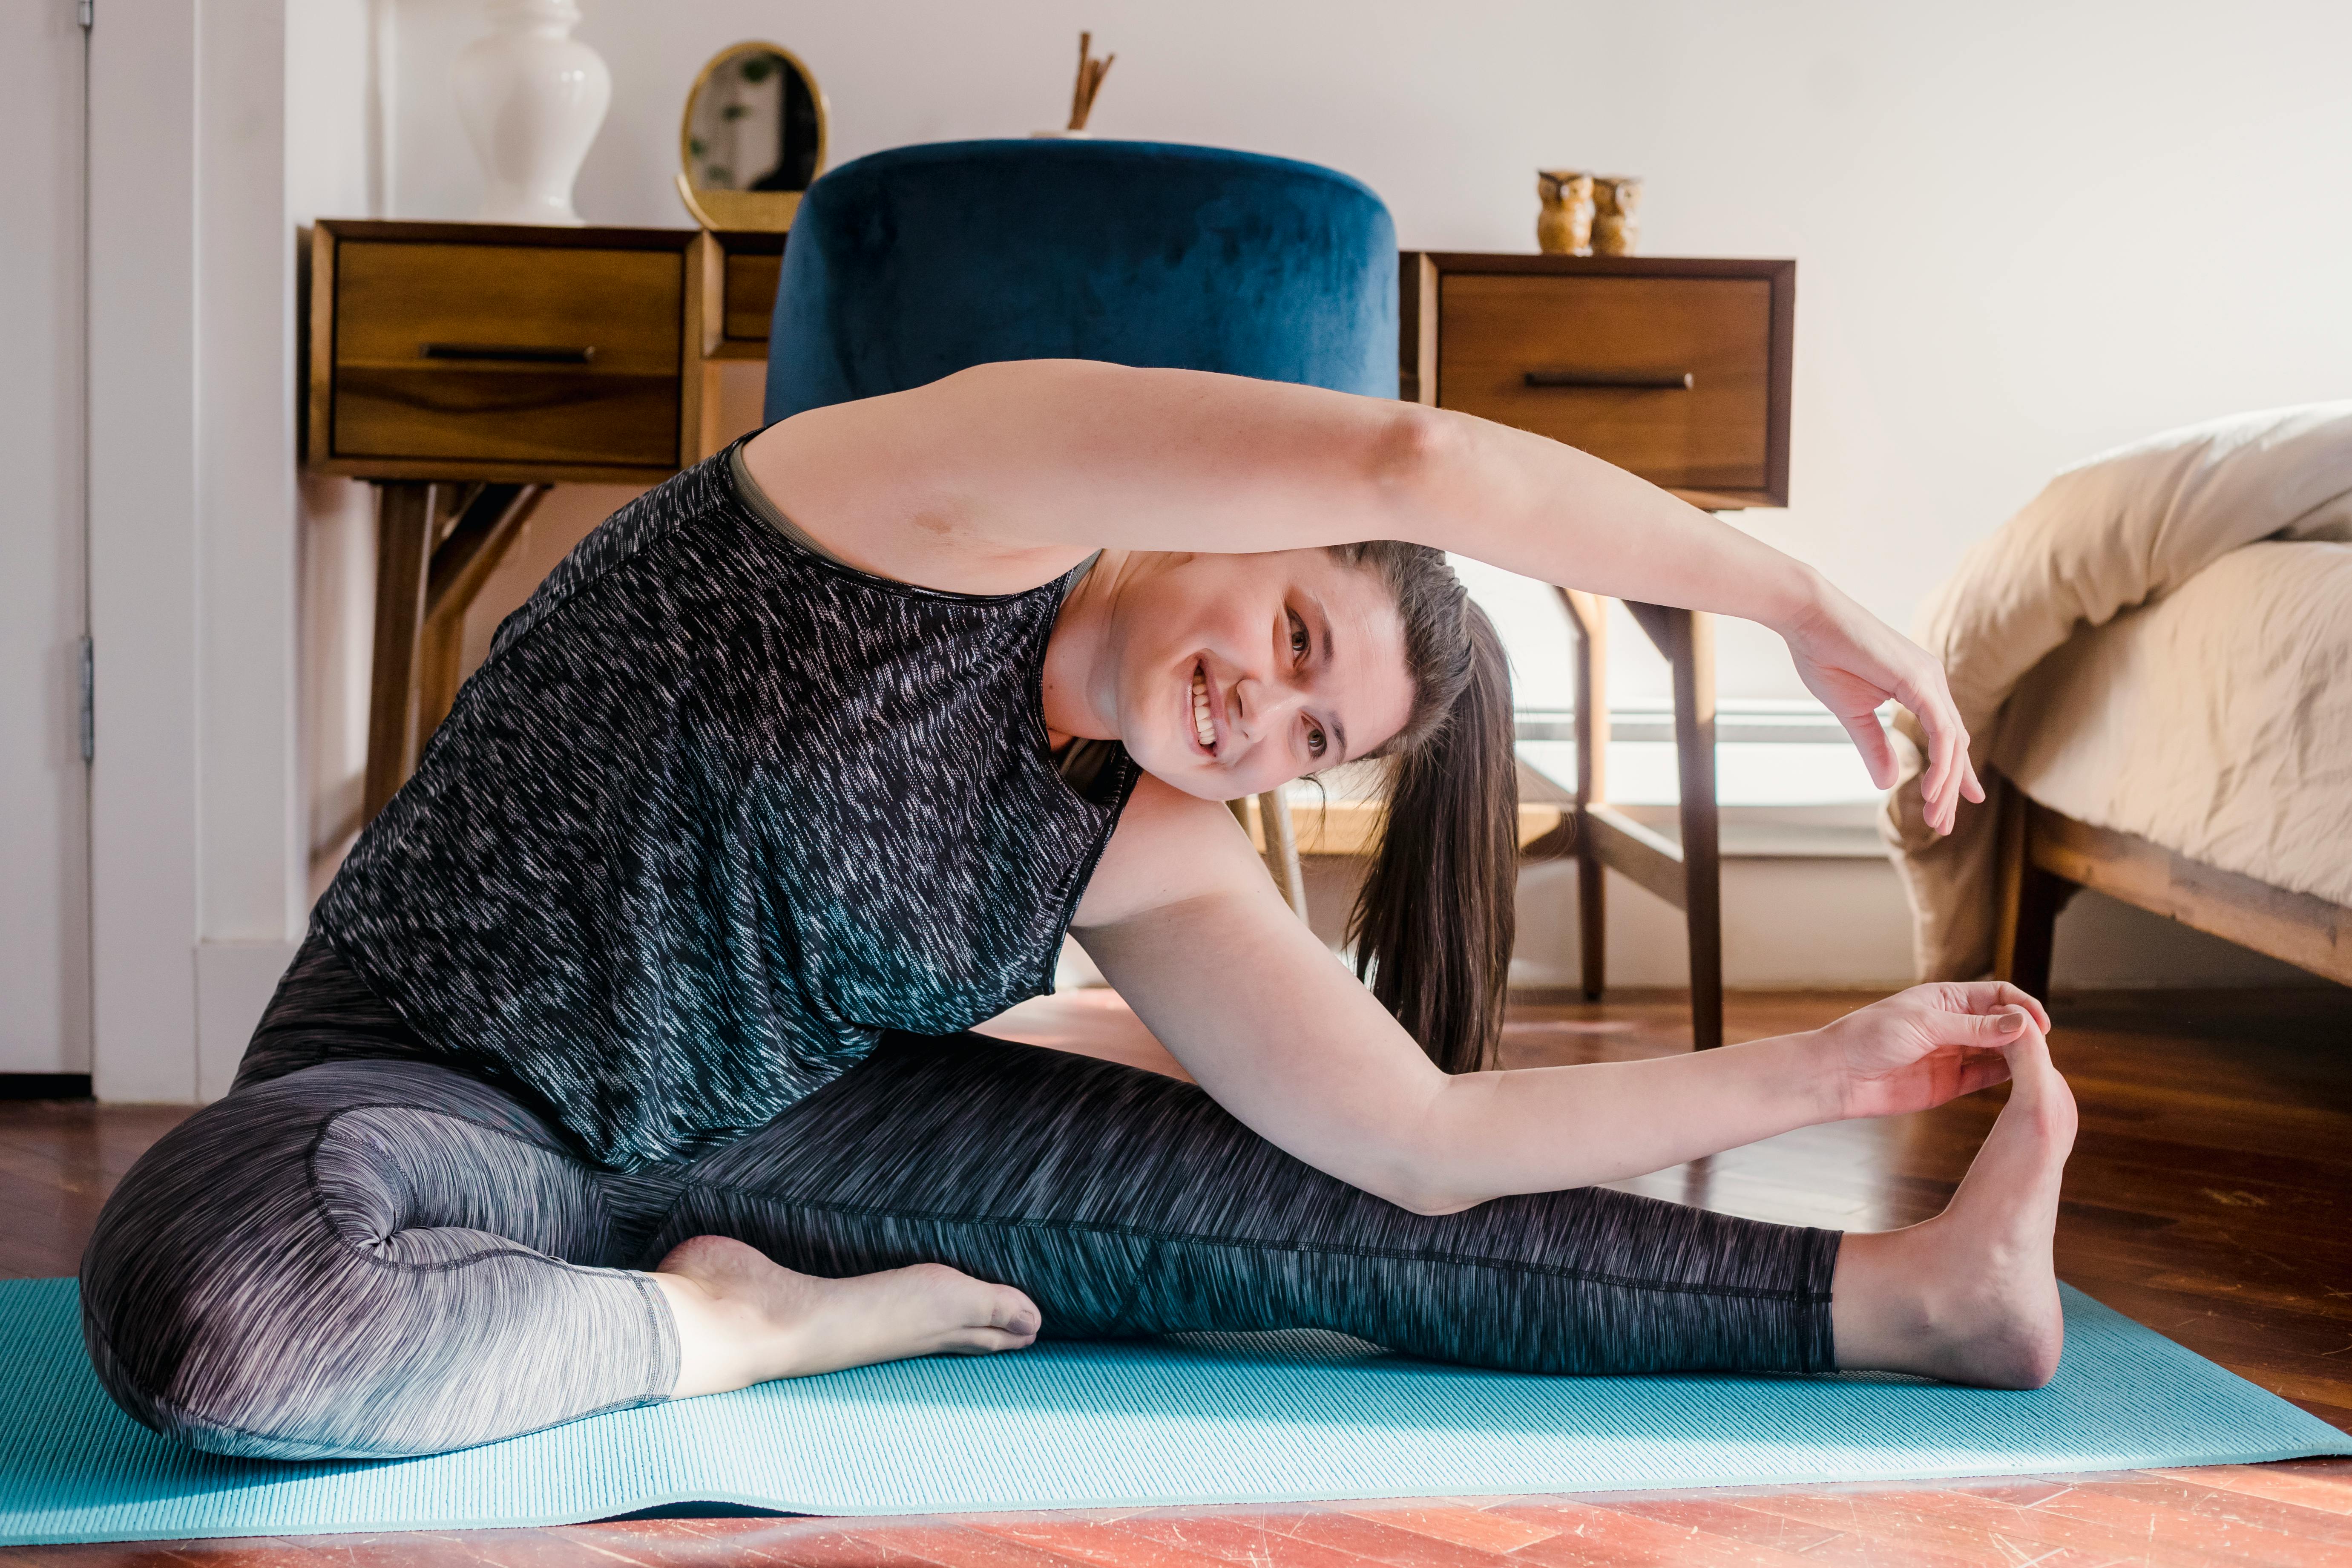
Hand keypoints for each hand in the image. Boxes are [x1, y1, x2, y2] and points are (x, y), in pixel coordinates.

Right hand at [1780, 579, 1983, 834]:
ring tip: (1936, 817)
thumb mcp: (1852, 712)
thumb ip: (1873, 746)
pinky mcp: (1919, 680)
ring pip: (1952, 742)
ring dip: (1946, 784)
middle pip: (1955, 744)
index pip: (1946, 737)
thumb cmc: (1824, 655)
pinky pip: (1941, 731)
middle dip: (1952, 788)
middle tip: (1943, 824)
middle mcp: (1933, 680)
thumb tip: (1884, 783)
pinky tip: (1931, 790)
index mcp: (1921, 686)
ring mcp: (1929, 678)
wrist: (1808, 617)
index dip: (1953, 773)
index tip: (1955, 803)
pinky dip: (1940, 763)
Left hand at [1811, 983, 2052, 1120]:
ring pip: (1998, 1051)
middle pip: (2003, 1024)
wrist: (1839, 1075)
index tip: (2041, 1024)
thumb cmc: (1871, 1037)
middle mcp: (1953, 1025)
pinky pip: (1985, 1077)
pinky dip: (2004, 1076)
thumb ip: (1973, 1027)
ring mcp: (1953, 1054)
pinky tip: (2021, 1078)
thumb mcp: (1924, 1025)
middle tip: (2040, 1048)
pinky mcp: (1949, 1083)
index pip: (1997, 995)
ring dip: (2018, 1055)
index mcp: (1946, 999)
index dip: (2022, 1006)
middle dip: (2023, 1032)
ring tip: (2037, 1063)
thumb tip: (2020, 1024)